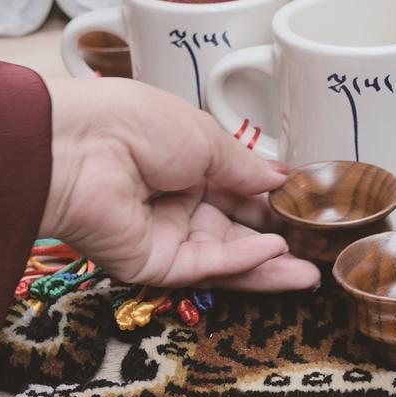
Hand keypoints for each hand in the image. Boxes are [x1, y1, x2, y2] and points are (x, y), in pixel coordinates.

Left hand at [41, 76, 320, 291]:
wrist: (78, 146)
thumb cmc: (134, 123)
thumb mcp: (205, 135)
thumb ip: (245, 166)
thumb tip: (279, 178)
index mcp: (182, 164)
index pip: (236, 190)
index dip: (271, 200)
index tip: (306, 207)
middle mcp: (174, 203)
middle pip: (235, 229)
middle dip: (278, 240)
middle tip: (317, 249)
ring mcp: (164, 237)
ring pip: (226, 257)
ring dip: (269, 264)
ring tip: (312, 273)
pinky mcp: (154, 265)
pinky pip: (205, 266)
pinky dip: (242, 261)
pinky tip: (275, 251)